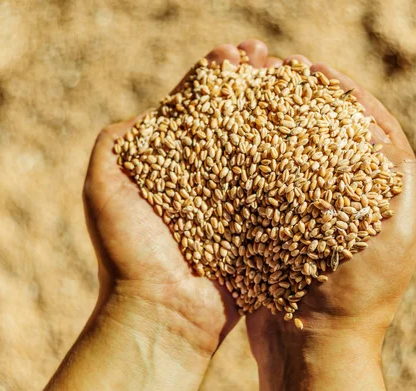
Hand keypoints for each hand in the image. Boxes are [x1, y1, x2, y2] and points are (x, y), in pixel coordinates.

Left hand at [41, 40, 279, 390]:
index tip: (238, 52)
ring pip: (260, 148)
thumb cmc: (128, 249)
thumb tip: (155, 110)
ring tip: (296, 83)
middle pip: (233, 120)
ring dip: (277, 115)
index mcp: (171, 163)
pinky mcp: (259, 225)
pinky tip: (312, 134)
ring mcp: (235, 200)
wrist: (161, 312)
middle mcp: (205, 176)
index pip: (197, 107)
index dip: (216, 76)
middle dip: (252, 87)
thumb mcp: (103, 183)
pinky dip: (295, 162)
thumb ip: (117, 141)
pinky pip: (279, 188)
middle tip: (273, 59)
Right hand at [245, 55, 415, 390]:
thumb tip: (382, 131)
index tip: (318, 73)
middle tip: (285, 79)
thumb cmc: (357, 299)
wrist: (316, 348)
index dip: (348, 97)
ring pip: (304, 157)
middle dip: (312, 106)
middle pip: (335, 138)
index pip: (373, 130)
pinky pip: (278, 184)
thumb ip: (397, 184)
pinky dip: (265, 161)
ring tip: (262, 102)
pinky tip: (245, 144)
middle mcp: (355, 202)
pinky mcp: (289, 229)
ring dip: (285, 128)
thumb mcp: (393, 235)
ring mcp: (320, 215)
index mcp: (387, 198)